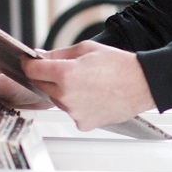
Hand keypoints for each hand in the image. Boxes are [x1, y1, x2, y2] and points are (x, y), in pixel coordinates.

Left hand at [21, 43, 154, 129]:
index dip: (29, 63)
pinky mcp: (83, 123)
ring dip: (63, 91)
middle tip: (67, 70)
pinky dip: (77, 105)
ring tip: (87, 83)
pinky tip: (93, 96)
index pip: (32, 70)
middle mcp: (66, 95)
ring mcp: (74, 112)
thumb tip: (39, 57)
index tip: (30, 62)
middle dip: (48, 77)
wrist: (142, 84)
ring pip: (57, 100)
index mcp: (65, 73)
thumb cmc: (119, 65)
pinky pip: (71, 112)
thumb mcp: (86, 49)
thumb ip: (58, 54)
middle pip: (41, 85)